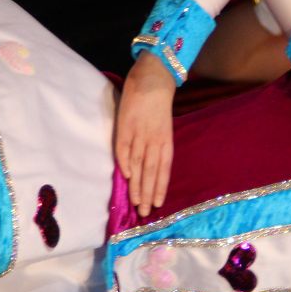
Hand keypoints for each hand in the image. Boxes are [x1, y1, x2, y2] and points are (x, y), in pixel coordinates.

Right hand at [115, 51, 175, 216]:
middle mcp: (154, 140)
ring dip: (137, 184)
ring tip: (135, 201)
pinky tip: (125, 176)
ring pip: (139, 163)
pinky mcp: (126, 125)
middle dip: (148, 192)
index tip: (158, 204)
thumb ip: (158, 148)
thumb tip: (149, 170)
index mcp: (166, 141)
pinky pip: (124, 147)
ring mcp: (140, 133)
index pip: (164, 169)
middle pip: (151, 171)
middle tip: (145, 211)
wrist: (152, 80)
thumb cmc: (158, 107)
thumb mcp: (163, 128)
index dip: (161, 187)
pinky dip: (124, 162)